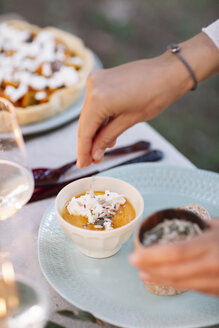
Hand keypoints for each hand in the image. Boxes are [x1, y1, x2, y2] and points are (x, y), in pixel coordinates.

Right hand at [77, 32, 218, 167]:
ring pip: (90, 113)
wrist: (169, 72)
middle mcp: (92, 87)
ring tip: (98, 151)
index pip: (85, 131)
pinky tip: (104, 134)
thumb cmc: (155, 95)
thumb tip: (95, 155)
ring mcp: (96, 81)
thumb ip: (107, 137)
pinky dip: (99, 118)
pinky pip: (96, 103)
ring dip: (94, 132)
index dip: (83, 151)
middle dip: (88, 143)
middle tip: (89, 161)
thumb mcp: (129, 121)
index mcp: (98, 99)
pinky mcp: (102, 79)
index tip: (82, 165)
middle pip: (85, 122)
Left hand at [129, 218, 218, 296]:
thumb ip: (200, 227)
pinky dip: (174, 284)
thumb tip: (180, 225)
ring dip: (159, 278)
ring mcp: (216, 280)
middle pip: (175, 271)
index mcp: (212, 245)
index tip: (136, 254)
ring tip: (143, 273)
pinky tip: (163, 279)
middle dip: (150, 268)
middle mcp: (213, 265)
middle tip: (134, 262)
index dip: (153, 256)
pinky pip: (193, 289)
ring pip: (182, 283)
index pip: (176, 252)